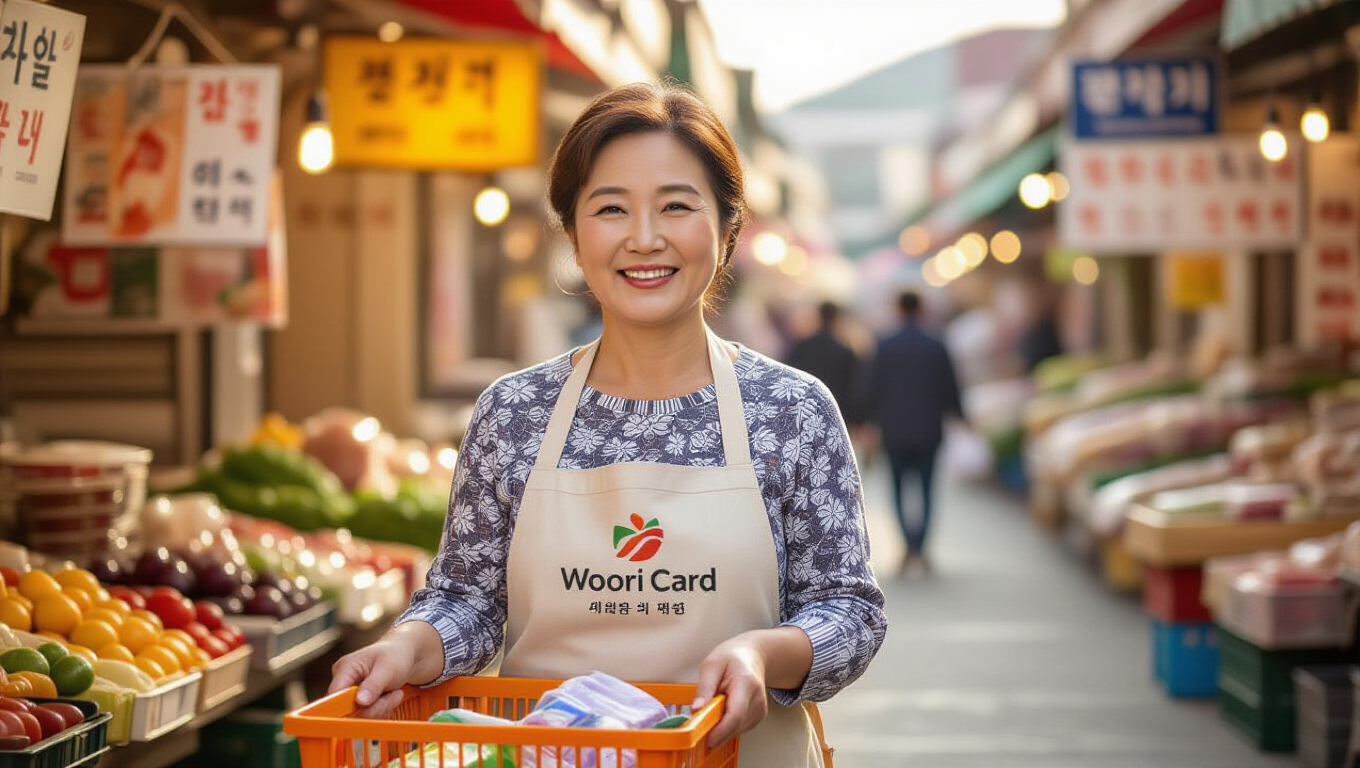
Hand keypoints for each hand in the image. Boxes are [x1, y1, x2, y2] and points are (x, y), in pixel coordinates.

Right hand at [328, 637, 417, 718]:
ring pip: (360, 717)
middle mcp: (343, 683)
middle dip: (375, 708)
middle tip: (396, 694)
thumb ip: (374, 685)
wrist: (405, 656)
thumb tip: (360, 702)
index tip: (368, 707)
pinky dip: (382, 710)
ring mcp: (349, 695)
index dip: (346, 707)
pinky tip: (392, 697)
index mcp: (345, 668)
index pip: (334, 695)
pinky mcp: (358, 705)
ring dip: (382, 708)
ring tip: (396, 693)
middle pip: (348, 710)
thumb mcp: (388, 668)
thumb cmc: (395, 656)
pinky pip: (367, 717)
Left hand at [691, 634, 768, 748]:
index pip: (735, 714)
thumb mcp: (711, 664)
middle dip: (715, 728)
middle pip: (735, 726)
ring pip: (736, 730)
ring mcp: (760, 709)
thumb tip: (696, 710)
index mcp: (746, 682)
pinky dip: (728, 724)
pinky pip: (739, 728)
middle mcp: (757, 698)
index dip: (720, 730)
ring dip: (721, 725)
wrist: (752, 656)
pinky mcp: (759, 716)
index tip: (706, 738)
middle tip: (702, 717)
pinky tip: (726, 707)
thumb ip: (704, 688)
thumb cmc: (732, 657)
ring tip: (718, 702)